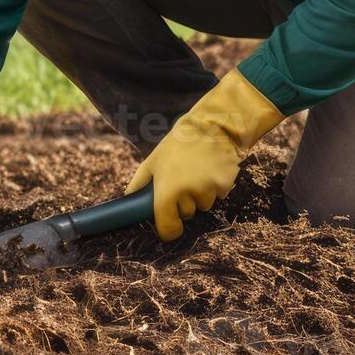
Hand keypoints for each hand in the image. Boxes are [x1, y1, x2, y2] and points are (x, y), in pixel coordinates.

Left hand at [124, 70, 283, 240]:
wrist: (211, 126)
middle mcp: (189, 193)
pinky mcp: (225, 184)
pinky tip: (211, 167)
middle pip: (187, 214)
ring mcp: (209, 190)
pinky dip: (215, 186)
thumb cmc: (178, 143)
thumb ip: (140, 182)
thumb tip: (129, 198)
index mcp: (168, 190)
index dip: (168, 229)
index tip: (169, 225)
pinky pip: (218, 195)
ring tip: (197, 169)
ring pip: (204, 204)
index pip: (168, 227)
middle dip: (184, 201)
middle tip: (182, 178)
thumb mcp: (154, 160)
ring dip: (200, 193)